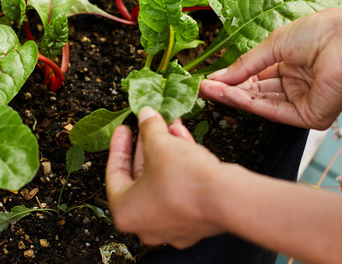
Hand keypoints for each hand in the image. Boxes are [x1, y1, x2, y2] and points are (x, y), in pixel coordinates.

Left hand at [105, 107, 224, 247]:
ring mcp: (171, 225)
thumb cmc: (184, 179)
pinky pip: (180, 189)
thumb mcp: (159, 144)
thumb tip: (146, 116)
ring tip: (170, 126)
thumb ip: (148, 128)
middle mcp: (145, 224)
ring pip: (163, 181)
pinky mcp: (194, 221)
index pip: (115, 174)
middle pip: (141, 176)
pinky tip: (184, 140)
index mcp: (126, 212)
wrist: (226, 200)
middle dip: (148, 146)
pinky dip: (180, 166)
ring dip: (166, 151)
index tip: (123, 129)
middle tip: (148, 125)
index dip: (119, 146)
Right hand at [200, 8, 341, 129]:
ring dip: (234, 97)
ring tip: (208, 90)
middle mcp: (299, 84)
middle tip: (203, 88)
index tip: (210, 78)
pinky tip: (228, 95)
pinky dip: (249, 104)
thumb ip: (246, 64)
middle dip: (229, 89)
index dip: (233, 77)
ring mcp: (304, 101)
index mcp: (294, 63)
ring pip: (262, 102)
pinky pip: (274, 111)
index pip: (258, 75)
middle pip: (257, 91)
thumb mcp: (274, 44)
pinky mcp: (310, 117)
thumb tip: (221, 77)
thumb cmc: (320, 32)